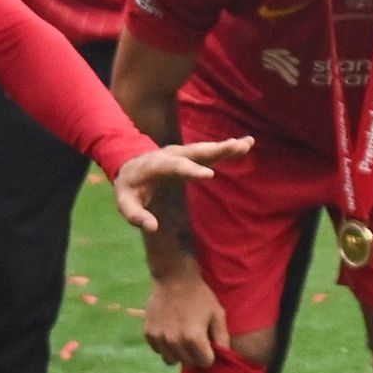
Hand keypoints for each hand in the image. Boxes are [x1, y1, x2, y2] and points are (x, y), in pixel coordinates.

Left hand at [100, 132, 250, 235]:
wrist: (130, 164)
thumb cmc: (130, 187)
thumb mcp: (126, 203)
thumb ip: (136, 215)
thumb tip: (153, 228)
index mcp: (156, 165)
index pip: (175, 167)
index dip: (191, 170)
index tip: (210, 175)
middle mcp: (172, 154)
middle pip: (196, 151)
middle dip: (216, 150)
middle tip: (236, 147)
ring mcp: (184, 152)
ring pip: (206, 149)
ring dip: (226, 147)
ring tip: (247, 144)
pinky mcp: (193, 155)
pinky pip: (212, 150)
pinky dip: (228, 147)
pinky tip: (247, 144)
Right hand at [140, 271, 233, 368]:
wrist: (174, 278)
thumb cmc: (200, 295)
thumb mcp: (217, 313)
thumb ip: (222, 336)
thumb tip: (223, 354)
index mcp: (193, 338)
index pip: (204, 363)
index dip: (209, 355)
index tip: (208, 345)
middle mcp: (174, 341)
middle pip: (188, 363)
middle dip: (195, 355)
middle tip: (196, 340)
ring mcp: (159, 338)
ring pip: (171, 360)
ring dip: (179, 353)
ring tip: (182, 338)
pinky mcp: (148, 333)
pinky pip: (158, 350)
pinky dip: (165, 346)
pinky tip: (170, 331)